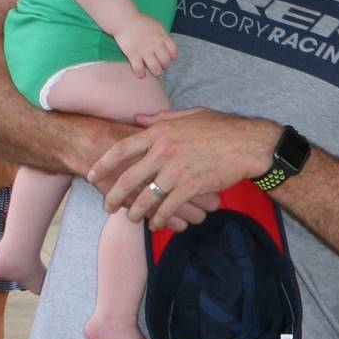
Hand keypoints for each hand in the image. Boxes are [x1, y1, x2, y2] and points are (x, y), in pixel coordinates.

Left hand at [89, 106, 275, 227]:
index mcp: (159, 133)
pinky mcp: (190, 187)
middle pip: (128, 178)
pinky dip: (160, 218)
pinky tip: (156, 224)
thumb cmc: (221, 127)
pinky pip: (168, 208)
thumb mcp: (188, 115)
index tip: (91, 174)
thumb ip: (160, 119)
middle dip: (114, 196)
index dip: (103, 164)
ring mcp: (176, 171)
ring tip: (132, 218)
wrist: (247, 144)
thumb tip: (139, 120)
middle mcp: (162, 152)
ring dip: (136, 211)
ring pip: (146, 198)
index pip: (121, 149)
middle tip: (107, 206)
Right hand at [114, 14, 177, 80]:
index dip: (172, 57)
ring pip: (156, 69)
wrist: (124, 19)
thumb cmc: (140, 22)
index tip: (168, 58)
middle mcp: (155, 45)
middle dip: (164, 66)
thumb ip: (163, 36)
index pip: (174, 52)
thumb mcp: (157, 25)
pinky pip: (139, 69)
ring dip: (156, 73)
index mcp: (162, 37)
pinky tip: (141, 74)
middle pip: (166, 62)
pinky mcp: (133, 55)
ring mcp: (144, 50)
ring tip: (153, 72)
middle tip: (160, 66)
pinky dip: (141, 74)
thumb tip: (168, 46)